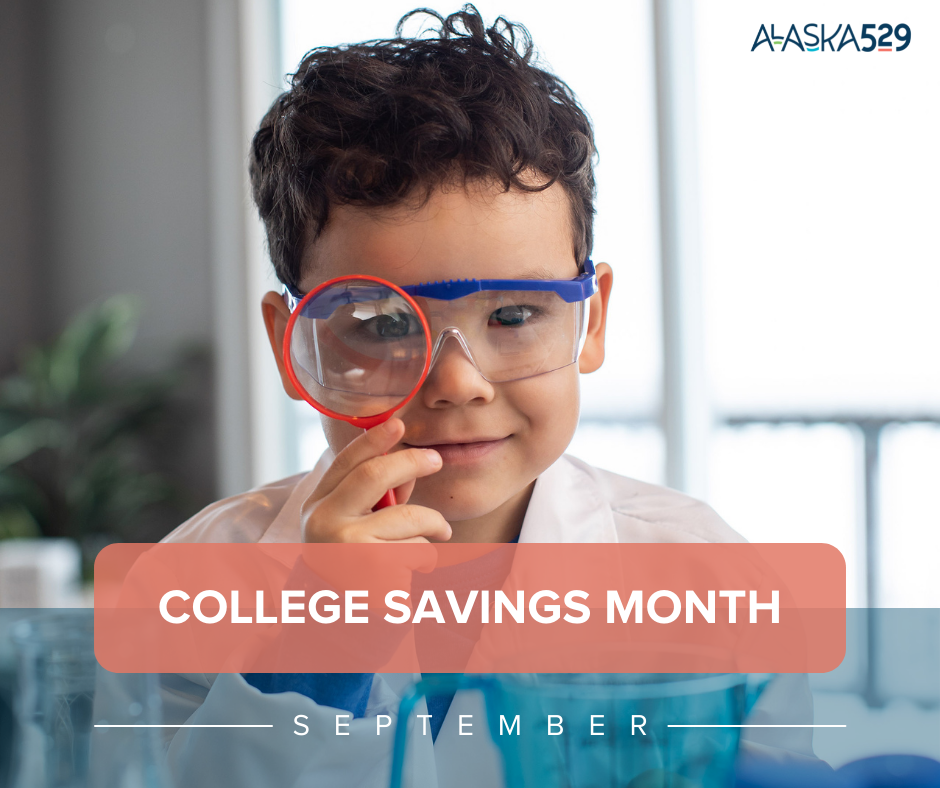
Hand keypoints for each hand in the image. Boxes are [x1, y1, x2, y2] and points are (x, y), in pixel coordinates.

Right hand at [298, 418, 449, 605]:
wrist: (341, 622)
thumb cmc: (354, 563)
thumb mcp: (354, 523)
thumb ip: (378, 495)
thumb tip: (413, 465)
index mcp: (317, 505)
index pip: (346, 462)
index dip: (374, 439)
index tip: (399, 423)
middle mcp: (325, 524)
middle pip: (375, 476)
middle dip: (413, 463)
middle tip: (436, 460)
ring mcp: (348, 550)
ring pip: (410, 519)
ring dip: (430, 530)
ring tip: (424, 546)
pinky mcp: (374, 576)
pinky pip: (420, 553)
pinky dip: (425, 560)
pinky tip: (409, 573)